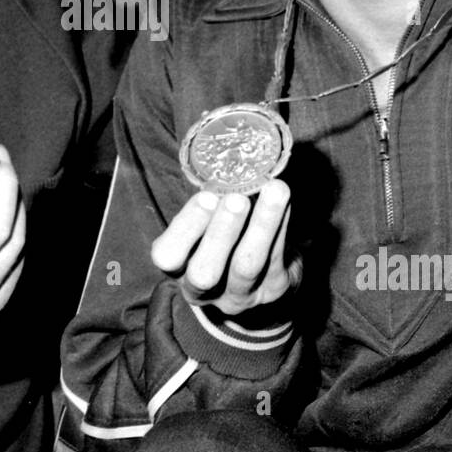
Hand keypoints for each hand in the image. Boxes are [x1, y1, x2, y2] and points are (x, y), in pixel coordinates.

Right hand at [150, 181, 297, 316]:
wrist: (261, 276)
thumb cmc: (222, 239)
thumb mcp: (204, 225)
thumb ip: (207, 203)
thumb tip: (222, 156)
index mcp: (179, 268)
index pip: (167, 256)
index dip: (185, 228)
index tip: (206, 197)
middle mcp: (203, 289)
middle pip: (204, 272)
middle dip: (220, 233)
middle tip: (236, 199)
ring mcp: (239, 294)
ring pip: (247, 264)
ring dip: (261, 225)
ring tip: (273, 190)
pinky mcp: (273, 289)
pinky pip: (277, 256)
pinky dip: (282, 223)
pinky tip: (283, 196)